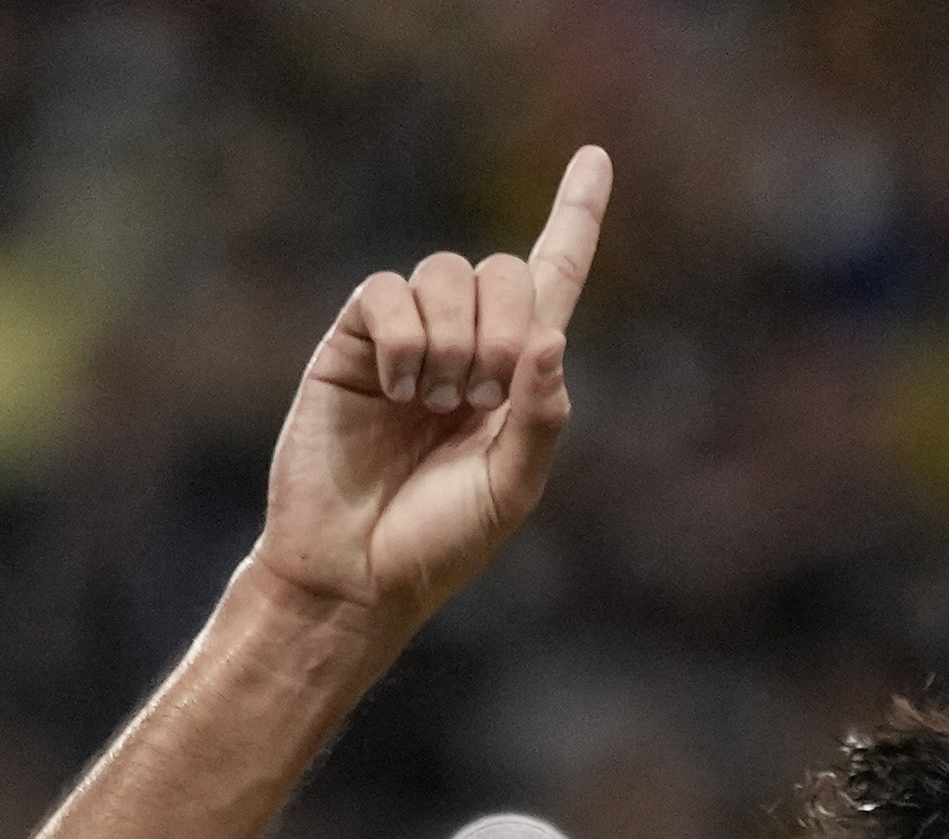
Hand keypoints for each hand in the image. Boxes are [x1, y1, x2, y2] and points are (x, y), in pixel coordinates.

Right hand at [249, 145, 611, 631]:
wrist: (353, 571)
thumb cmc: (436, 543)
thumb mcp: (510, 490)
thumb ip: (541, 419)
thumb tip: (551, 338)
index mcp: (515, 376)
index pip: (552, 278)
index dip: (576, 218)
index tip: (596, 156)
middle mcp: (463, 344)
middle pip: (504, 269)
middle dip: (507, 326)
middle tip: (480, 396)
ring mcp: (405, 339)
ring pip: (447, 272)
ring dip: (455, 338)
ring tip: (434, 403)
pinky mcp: (352, 342)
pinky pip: (388, 293)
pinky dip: (406, 338)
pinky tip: (400, 389)